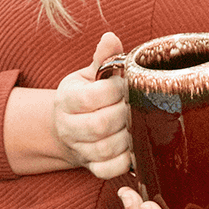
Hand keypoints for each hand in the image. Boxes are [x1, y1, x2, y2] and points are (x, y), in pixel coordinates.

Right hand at [52, 31, 132, 179]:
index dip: (115, 91)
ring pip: (105, 149)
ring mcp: (78, 148)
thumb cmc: (86, 96)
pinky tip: (135, 149)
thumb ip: (103, 59)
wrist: (67, 127)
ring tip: (141, 126)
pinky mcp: (90, 166)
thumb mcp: (90, 74)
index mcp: (67, 98)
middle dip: (125, 115)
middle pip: (99, 125)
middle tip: (141, 107)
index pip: (91, 96)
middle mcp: (68, 126)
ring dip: (128, 138)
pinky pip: (107, 170)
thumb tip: (111, 38)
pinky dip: (124, 162)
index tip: (129, 85)